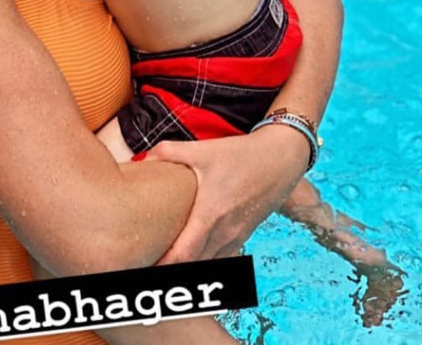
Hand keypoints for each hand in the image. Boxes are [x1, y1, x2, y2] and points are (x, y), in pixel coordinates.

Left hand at [145, 125, 309, 263]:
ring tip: (166, 265)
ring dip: (188, 269)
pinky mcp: (242, 237)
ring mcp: (235, 238)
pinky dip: (205, 263)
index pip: (183, 256)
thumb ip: (169, 152)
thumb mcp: (203, 149)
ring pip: (207, 266)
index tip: (143, 268)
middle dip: (170, 272)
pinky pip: (220, 260)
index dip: (162, 268)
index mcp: (210, 214)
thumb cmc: (241, 155)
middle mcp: (224, 233)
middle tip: (146, 268)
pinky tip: (192, 257)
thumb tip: (142, 160)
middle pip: (193, 267)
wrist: (280, 160)